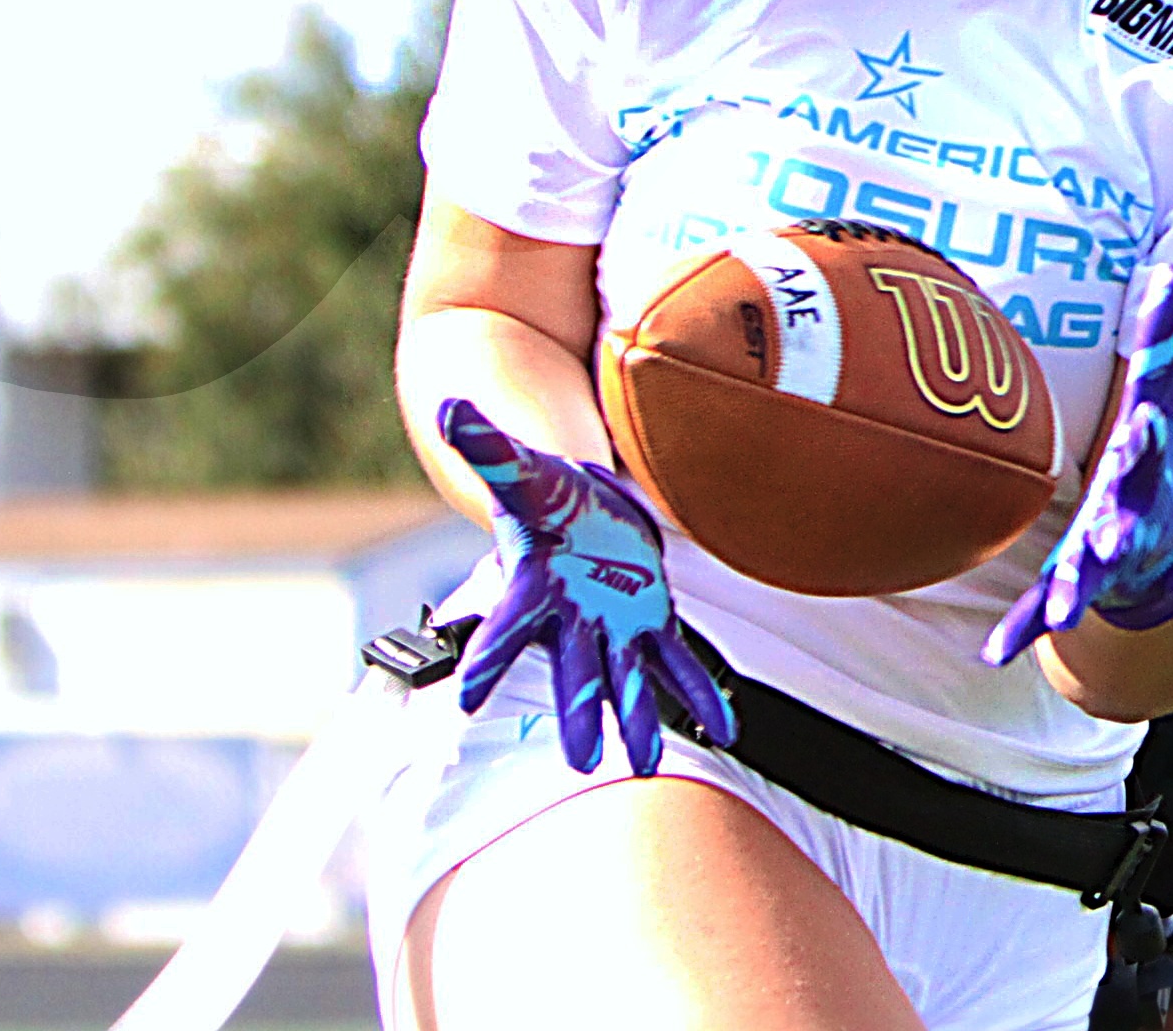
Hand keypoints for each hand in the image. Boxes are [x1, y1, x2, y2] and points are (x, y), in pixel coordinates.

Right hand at [439, 398, 736, 774]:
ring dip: (638, 719)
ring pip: (626, 678)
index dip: (488, 660)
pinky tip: (724, 728)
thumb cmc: (544, 489)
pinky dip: (700, 693)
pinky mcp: (649, 621)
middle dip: (577, 712)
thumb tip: (448, 409)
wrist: (580, 508)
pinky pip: (677, 662)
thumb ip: (486, 444)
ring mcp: (611, 626)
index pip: (504, 626)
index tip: (467, 701)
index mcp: (531, 588)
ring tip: (646, 764)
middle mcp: (569, 620)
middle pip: (571, 671)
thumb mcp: (520, 466)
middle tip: (581, 761)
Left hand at [983, 267, 1172, 666]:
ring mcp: (1106, 561)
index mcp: (1152, 465)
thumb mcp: (1164, 396)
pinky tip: (997, 650)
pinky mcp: (1076, 589)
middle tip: (1109, 533)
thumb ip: (1164, 337)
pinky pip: (1045, 613)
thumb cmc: (1161, 457)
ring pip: (1091, 577)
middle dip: (1121, 525)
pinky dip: (1025, 630)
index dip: (1149, 437)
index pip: (1153, 447)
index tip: (1143, 424)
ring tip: (1064, 609)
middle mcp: (1134, 518)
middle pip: (1129, 520)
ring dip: (1077, 590)